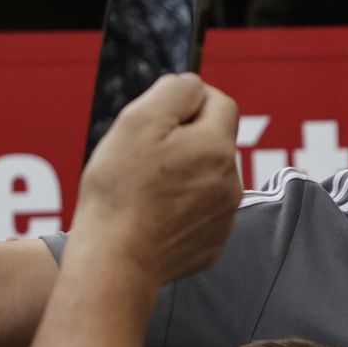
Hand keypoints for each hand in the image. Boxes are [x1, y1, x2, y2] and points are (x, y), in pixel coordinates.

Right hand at [72, 72, 242, 285]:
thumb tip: (194, 86)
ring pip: (208, 178)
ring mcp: (224, 217)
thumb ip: (175, 91)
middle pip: (214, 143)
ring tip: (146, 189)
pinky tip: (153, 215)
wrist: (116, 259)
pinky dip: (181, 208)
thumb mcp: (139, 120)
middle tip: (145, 155)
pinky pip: (201, 212)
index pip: (221, 103)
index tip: (163, 116)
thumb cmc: (121, 190)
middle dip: (185, 140)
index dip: (191, 101)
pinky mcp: (212, 244)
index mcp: (217, 147)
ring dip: (184, 174)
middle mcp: (231, 182)